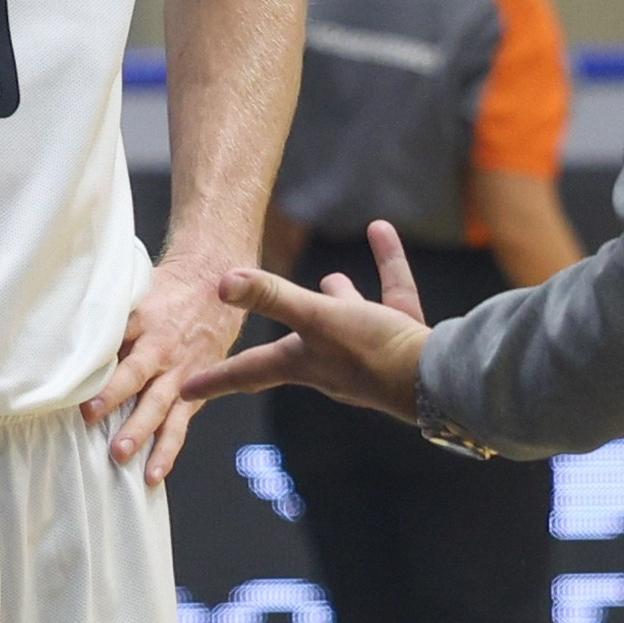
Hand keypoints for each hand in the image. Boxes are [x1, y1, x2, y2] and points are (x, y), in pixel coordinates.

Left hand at [85, 250, 255, 485]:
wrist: (215, 286)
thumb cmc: (169, 292)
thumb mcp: (139, 294)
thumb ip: (113, 320)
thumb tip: (72, 341)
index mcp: (145, 321)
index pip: (118, 343)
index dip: (101, 367)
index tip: (81, 390)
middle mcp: (163, 349)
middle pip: (138, 377)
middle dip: (117, 402)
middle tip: (94, 422)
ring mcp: (181, 373)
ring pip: (160, 407)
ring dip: (142, 433)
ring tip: (124, 458)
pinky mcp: (195, 392)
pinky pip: (180, 425)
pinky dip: (168, 449)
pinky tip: (154, 473)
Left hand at [181, 218, 430, 427]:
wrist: (437, 376)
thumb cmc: (372, 353)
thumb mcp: (316, 318)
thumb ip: (272, 297)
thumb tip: (221, 283)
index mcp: (302, 363)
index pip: (247, 372)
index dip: (215, 380)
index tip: (186, 391)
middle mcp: (331, 364)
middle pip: (294, 350)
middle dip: (278, 341)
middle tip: (259, 341)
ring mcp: (369, 354)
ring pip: (346, 323)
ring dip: (337, 300)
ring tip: (330, 279)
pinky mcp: (403, 338)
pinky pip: (390, 296)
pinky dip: (386, 265)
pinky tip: (381, 231)